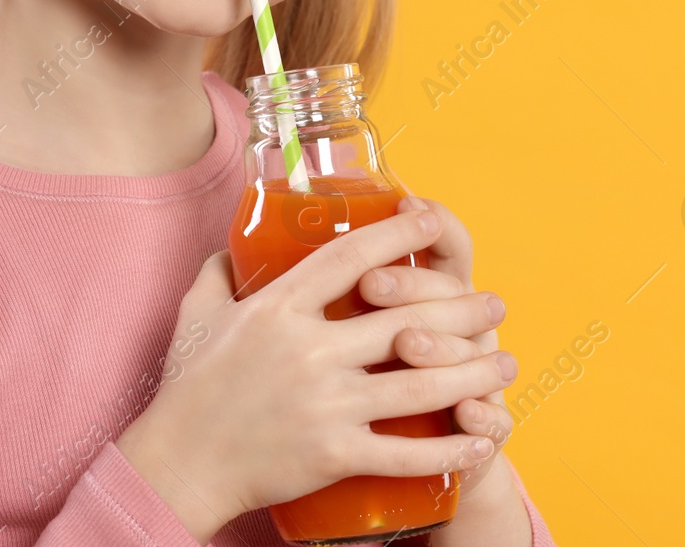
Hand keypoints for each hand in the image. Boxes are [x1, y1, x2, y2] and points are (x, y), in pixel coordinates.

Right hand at [115, 206, 511, 543]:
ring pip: (421, 383)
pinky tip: (481, 435)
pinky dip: (451, 445)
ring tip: (504, 363)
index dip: (396, 235)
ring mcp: (326, 404)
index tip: (430, 221)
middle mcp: (309, 351)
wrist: (180, 463)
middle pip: (405, 321)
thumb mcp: (195, 315)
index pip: (349, 260)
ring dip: (474, 372)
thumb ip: (218, 274)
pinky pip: (407, 450)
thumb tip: (233, 247)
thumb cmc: (188, 389)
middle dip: (462, 310)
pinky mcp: (335, 453)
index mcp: (279, 310)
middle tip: (494, 304)